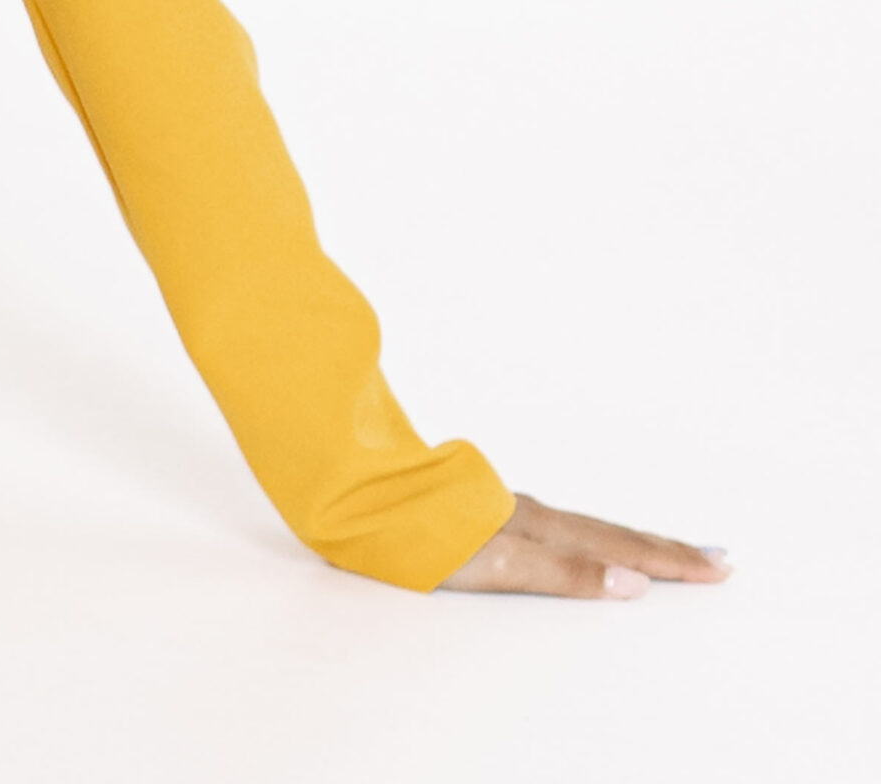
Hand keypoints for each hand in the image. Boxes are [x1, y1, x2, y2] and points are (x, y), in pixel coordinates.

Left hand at [440, 493, 730, 599]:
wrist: (357, 496)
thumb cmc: (423, 537)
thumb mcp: (498, 561)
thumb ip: (565, 572)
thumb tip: (633, 582)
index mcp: (541, 528)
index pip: (620, 547)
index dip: (670, 560)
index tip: (720, 566)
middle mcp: (531, 516)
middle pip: (611, 534)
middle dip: (666, 550)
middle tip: (719, 557)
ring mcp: (508, 513)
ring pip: (586, 530)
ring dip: (632, 542)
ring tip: (667, 553)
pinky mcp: (484, 517)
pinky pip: (557, 530)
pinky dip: (590, 539)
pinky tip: (585, 543)